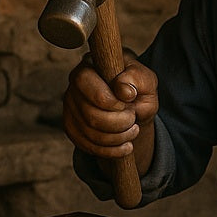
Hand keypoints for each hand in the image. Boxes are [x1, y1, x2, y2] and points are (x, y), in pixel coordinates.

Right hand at [62, 50, 158, 170]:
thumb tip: (123, 90)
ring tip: (133, 130)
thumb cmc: (138, 89)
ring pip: (90, 133)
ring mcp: (70, 109)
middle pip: (90, 114)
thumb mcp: (146, 80)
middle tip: (133, 119)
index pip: (85, 81)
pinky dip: (111, 151)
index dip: (109, 99)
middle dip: (118, 123)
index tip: (129, 102)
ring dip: (118, 137)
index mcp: (89, 66)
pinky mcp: (72, 128)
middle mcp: (74, 87)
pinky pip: (88, 146)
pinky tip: (126, 146)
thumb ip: (138, 78)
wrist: (132, 110)